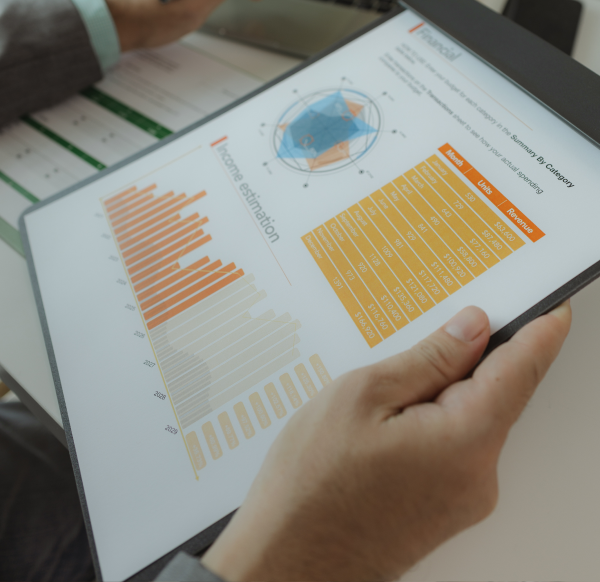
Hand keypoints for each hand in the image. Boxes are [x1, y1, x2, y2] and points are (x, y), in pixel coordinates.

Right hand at [203, 303, 570, 581]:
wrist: (290, 562)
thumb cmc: (313, 486)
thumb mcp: (363, 396)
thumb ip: (428, 359)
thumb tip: (474, 327)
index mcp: (464, 440)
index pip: (521, 371)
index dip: (541, 331)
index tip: (554, 304)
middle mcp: (478, 475)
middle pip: (499, 393)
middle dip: (478, 354)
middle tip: (446, 317)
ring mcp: (465, 497)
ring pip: (474, 419)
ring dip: (450, 387)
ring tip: (395, 374)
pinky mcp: (447, 507)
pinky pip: (458, 445)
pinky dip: (440, 417)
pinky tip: (396, 410)